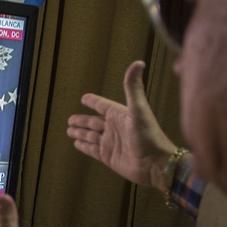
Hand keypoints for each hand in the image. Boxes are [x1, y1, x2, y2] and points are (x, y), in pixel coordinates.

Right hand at [66, 60, 176, 189]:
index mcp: (119, 115)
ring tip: (69, 130)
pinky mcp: (109, 157)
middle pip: (93, 122)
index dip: (93, 102)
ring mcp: (111, 143)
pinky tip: (77, 144)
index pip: (102, 105)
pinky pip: (92, 150)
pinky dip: (84, 147)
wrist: (156, 164)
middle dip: (82, 120)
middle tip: (70, 119)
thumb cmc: (149, 135)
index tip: (84, 98)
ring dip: (80, 133)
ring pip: (90, 135)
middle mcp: (114, 128)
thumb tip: (139, 62)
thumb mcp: (139, 109)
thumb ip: (133, 86)